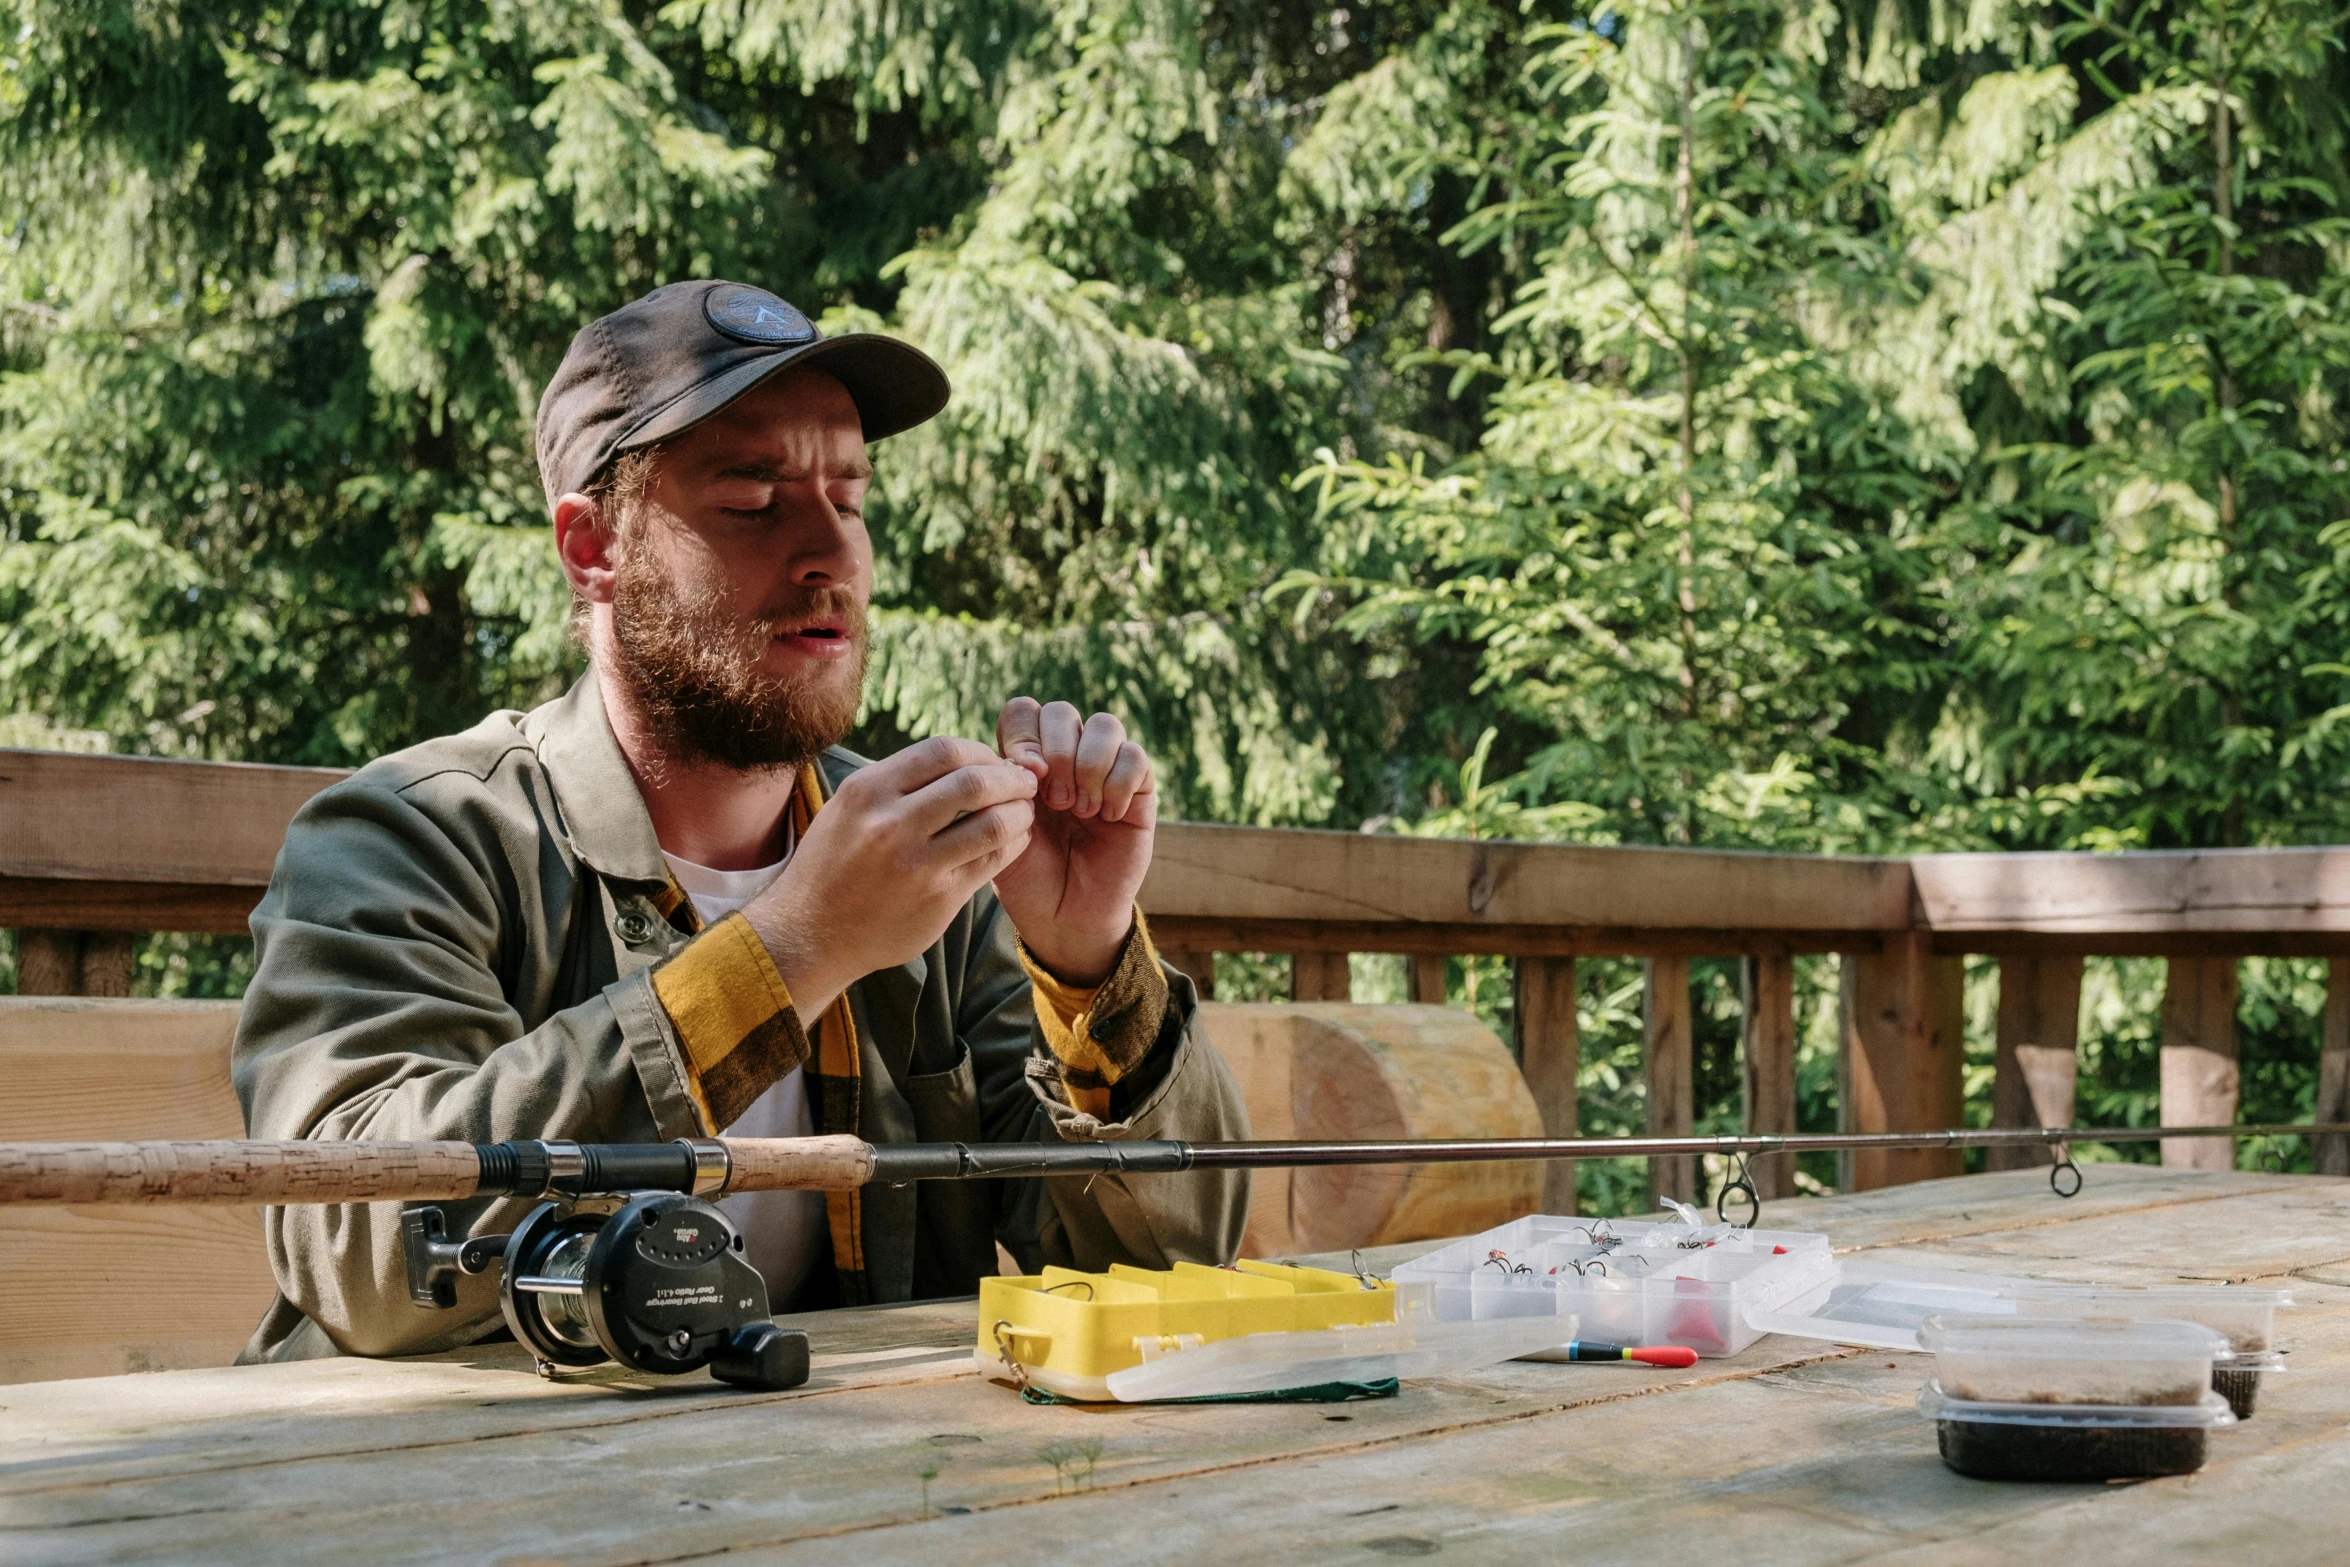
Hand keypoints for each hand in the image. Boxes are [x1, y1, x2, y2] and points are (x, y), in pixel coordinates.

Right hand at [741, 738, 1036, 1021]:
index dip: (980, 751)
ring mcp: (916, 864)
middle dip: (1010, 778)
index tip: (992, 762)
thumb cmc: (833, 865)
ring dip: (1020, 812)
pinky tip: (1016, 840)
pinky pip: (992, 861)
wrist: (810, 934)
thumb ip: (897, 782)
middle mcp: (890, 824)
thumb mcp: (848, 809)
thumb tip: (960, 758)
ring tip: (1025, 811)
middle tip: (1024, 783)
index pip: (942, 750)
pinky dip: (1014, 844)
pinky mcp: (938, 898)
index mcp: (867, 792)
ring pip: (992, 823)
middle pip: (974, 781)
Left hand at [991, 699, 1154, 984]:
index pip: (1023, 712)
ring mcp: (1104, 771)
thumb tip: (1026, 758)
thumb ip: (1006, 786)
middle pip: (1061, 711)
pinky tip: (1108, 816)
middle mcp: (1066, 758)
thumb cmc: (1027, 876)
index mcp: (1027, 760)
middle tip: (1055, 801)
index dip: (1022, 736)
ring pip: (1104, 724)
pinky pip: (1136, 756)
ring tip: (1081, 808)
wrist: (1063, 916)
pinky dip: (1119, 782)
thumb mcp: (1001, 829)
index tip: (1022, 777)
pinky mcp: (1139, 791)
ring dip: (1089, 764)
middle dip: (1056, 752)